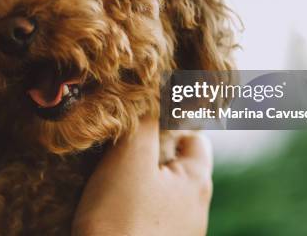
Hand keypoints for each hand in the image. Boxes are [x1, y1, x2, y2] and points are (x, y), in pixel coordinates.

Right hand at [72, 119, 212, 235]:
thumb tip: (154, 86)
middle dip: (150, 150)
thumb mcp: (130, 159)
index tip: (141, 118)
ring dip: (139, 178)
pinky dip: (132, 204)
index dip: (170, 121)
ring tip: (109, 175)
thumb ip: (144, 119)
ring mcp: (178, 233)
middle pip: (176, 163)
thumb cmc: (121, 222)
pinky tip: (110, 205)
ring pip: (160, 190)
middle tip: (120, 145)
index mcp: (197, 181)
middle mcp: (195, 209)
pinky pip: (148, 214)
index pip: (195, 136)